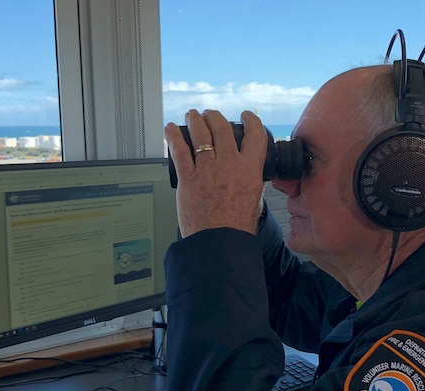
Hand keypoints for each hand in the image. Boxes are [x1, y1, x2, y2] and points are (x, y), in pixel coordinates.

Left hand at [165, 109, 267, 237]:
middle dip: (214, 117)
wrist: (220, 242)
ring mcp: (207, 169)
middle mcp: (229, 164)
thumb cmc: (237, 227)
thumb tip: (246, 177)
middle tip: (210, 115)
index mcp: (249, 170)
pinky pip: (178, 150)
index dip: (250, 120)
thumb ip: (249, 182)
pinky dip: (173, 137)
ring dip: (194, 120)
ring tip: (192, 115)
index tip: (244, 116)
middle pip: (221, 128)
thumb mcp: (254, 200)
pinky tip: (170, 129)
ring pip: (200, 134)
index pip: (254, 135)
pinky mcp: (188, 178)